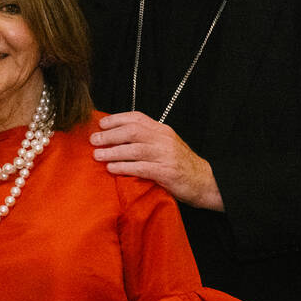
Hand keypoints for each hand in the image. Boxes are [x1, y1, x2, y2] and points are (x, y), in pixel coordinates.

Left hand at [90, 111, 223, 210]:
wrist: (206, 182)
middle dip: (110, 135)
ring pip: (135, 149)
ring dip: (113, 152)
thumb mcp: (165, 146)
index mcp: (162, 130)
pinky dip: (124, 167)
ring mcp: (166, 156)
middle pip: (133, 132)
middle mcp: (164, 139)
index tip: (101, 124)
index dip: (117, 119)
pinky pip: (142, 168)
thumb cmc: (181, 165)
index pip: (137, 118)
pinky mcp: (167, 172)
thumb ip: (146, 140)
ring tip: (97, 155)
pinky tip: (112, 169)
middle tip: (94, 140)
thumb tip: (116, 138)